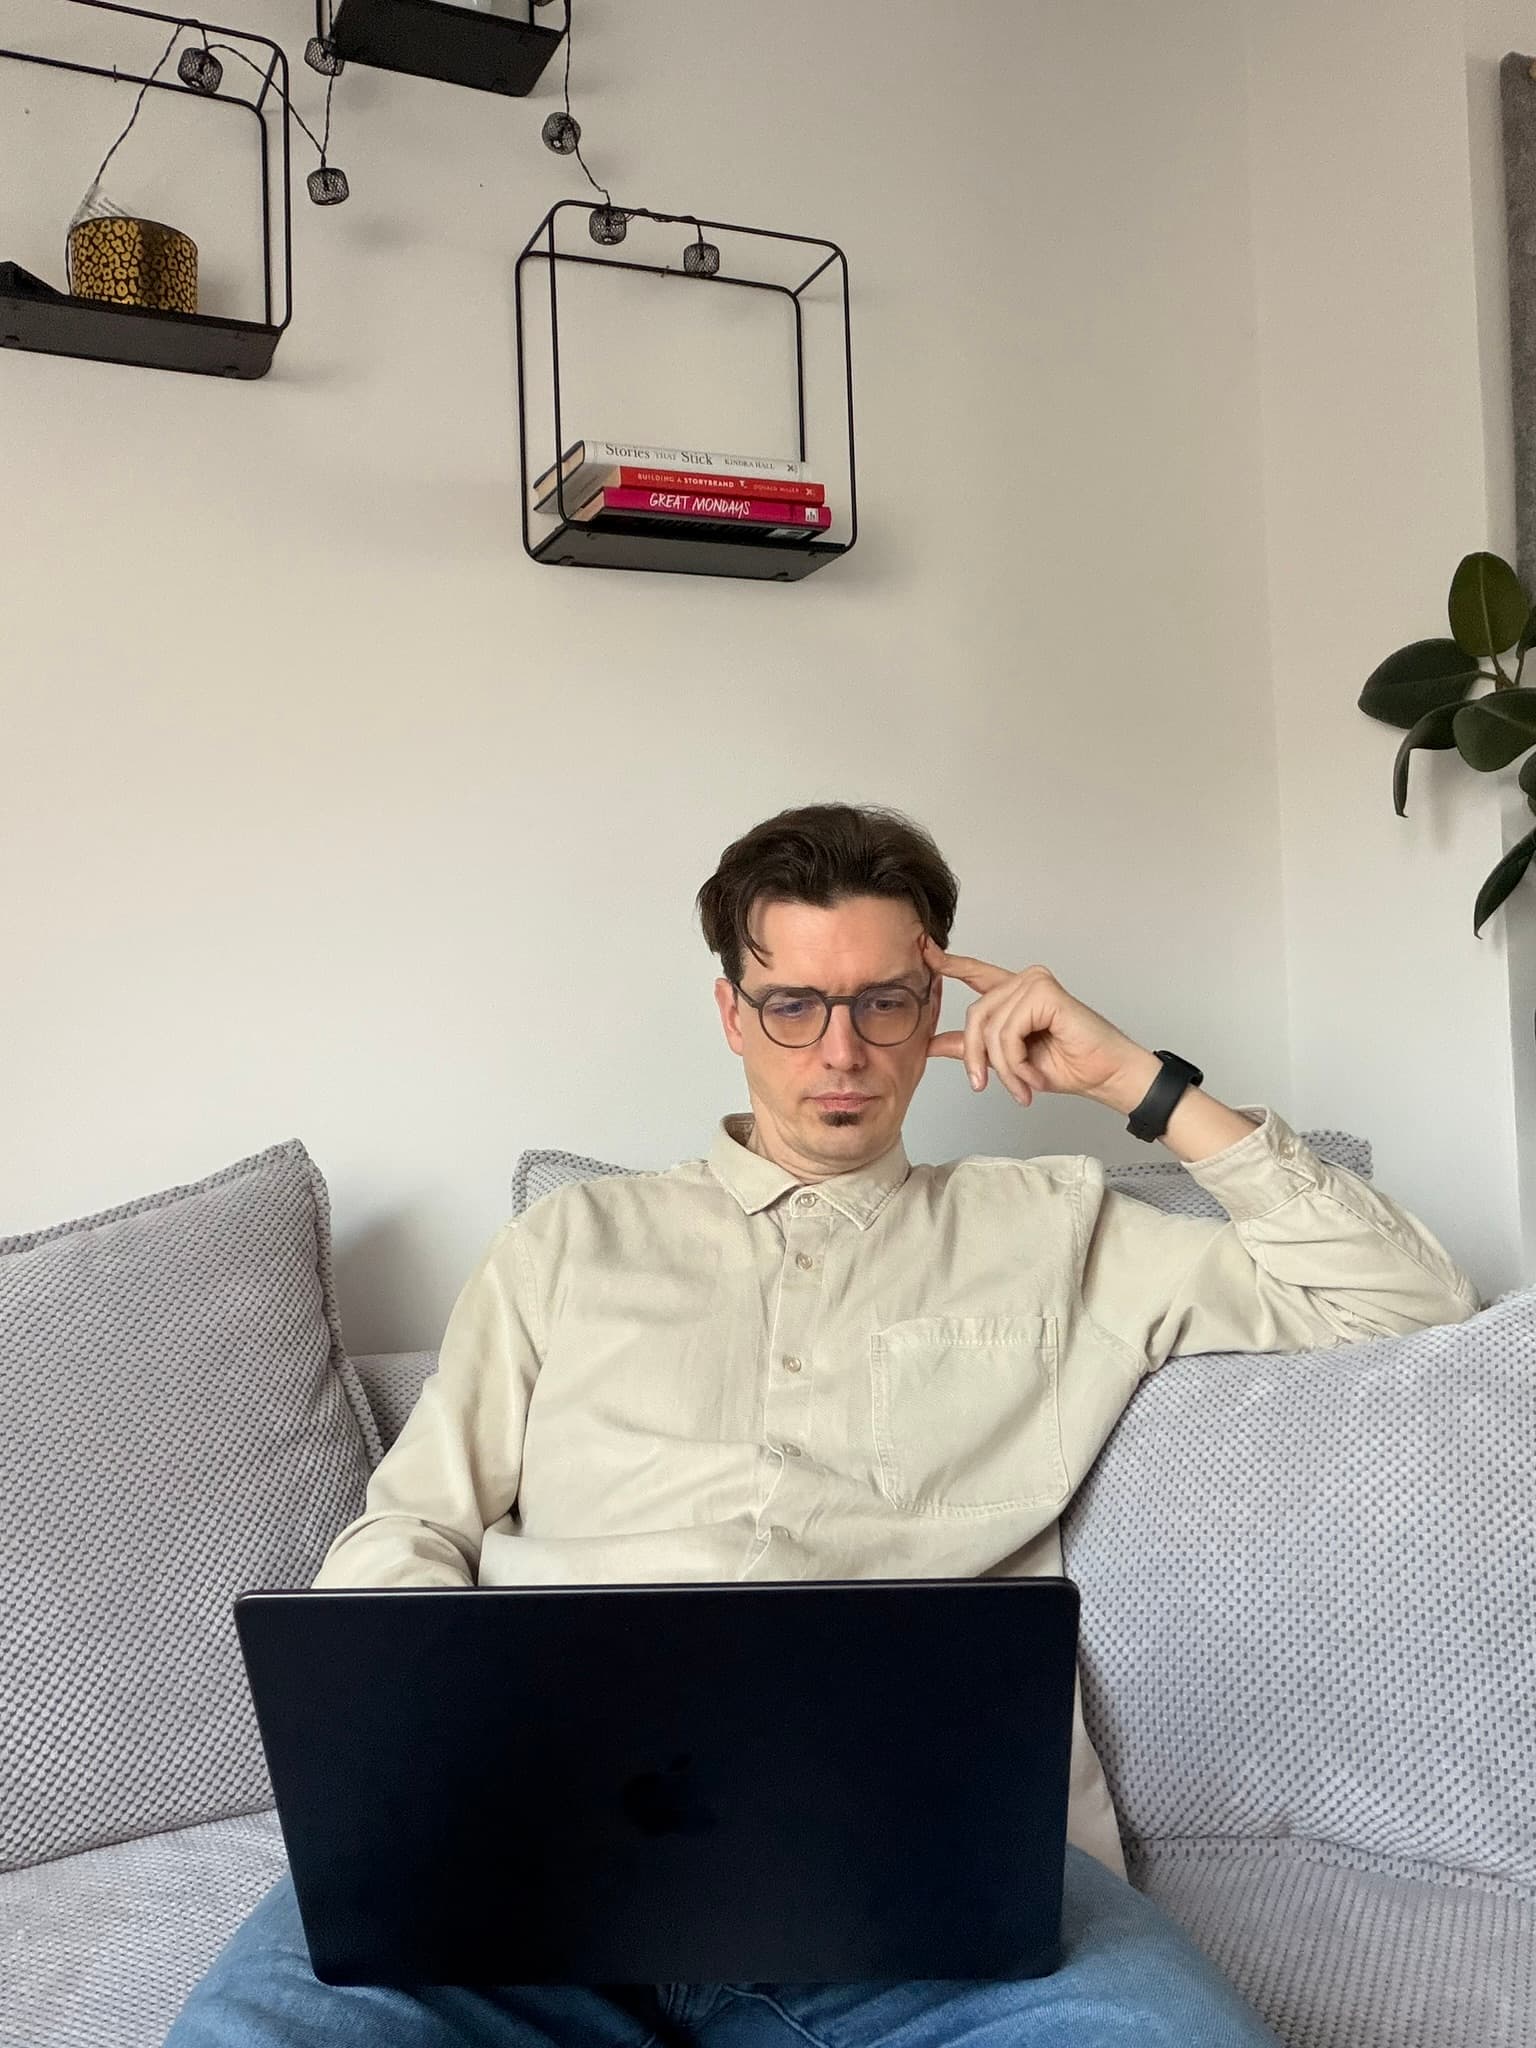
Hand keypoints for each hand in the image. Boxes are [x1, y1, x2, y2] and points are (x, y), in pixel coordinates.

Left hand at [922, 936, 1155, 1111]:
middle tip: (986, 1086)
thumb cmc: (1067, 1065)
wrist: (1105, 1075)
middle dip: (977, 1058)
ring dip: (1004, 1068)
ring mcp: (1035, 983)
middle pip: (975, 1015)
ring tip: (1023, 1086)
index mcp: (1014, 995)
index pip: (976, 974)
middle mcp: (1024, 983)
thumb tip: (932, 1044)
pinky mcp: (1045, 992)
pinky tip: (1033, 1075)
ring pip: (991, 1029)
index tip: (923, 949)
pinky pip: (1008, 1032)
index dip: (949, 963)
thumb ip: (973, 1047)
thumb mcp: (1008, 1060)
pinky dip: (1016, 1062)